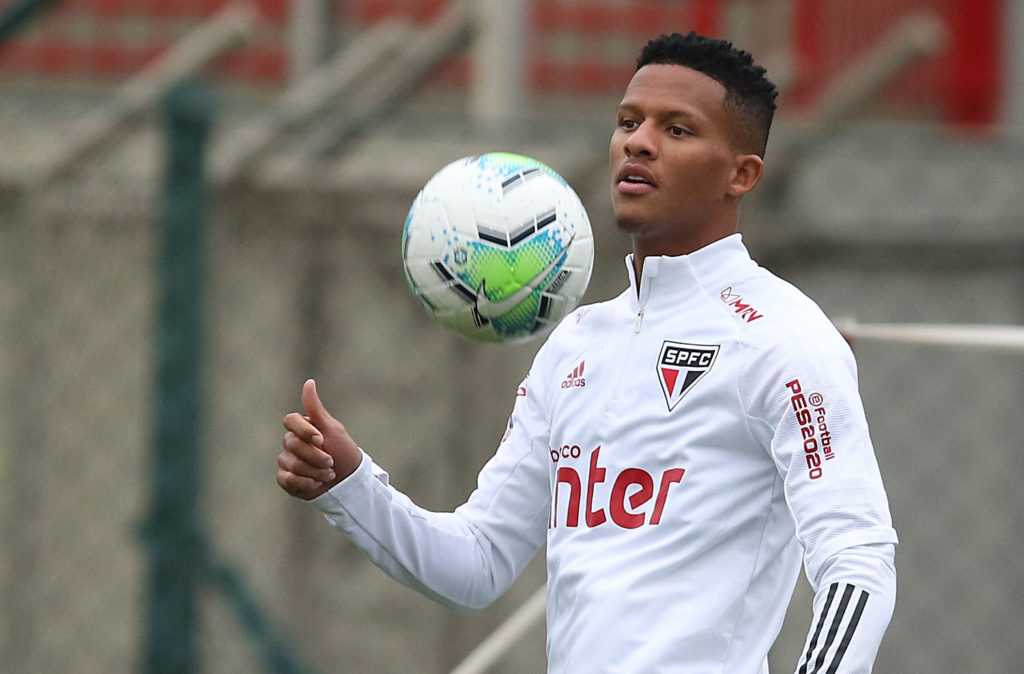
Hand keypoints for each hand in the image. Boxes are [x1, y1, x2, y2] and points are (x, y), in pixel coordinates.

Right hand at [277, 379, 361, 499]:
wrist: (349, 481)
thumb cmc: (343, 452)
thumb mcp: (332, 428)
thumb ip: (316, 408)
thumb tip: (309, 382)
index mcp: (302, 428)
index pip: (290, 421)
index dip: (304, 431)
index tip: (321, 439)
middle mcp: (292, 444)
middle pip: (292, 444)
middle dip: (316, 456)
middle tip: (331, 462)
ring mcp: (287, 461)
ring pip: (291, 464)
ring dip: (315, 471)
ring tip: (328, 474)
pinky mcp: (286, 479)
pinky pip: (287, 479)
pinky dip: (305, 483)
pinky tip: (316, 484)